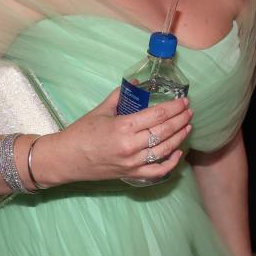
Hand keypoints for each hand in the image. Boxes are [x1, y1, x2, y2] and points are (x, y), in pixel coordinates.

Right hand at [35, 88, 191, 185]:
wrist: (65, 159)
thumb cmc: (81, 132)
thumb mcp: (101, 110)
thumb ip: (121, 95)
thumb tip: (139, 81)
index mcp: (123, 126)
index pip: (157, 115)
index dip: (174, 107)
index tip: (184, 101)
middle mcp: (130, 145)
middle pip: (165, 131)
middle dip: (181, 120)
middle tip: (189, 111)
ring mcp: (132, 162)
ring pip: (165, 150)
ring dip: (180, 137)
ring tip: (188, 126)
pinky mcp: (131, 174)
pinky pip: (157, 171)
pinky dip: (171, 163)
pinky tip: (179, 152)